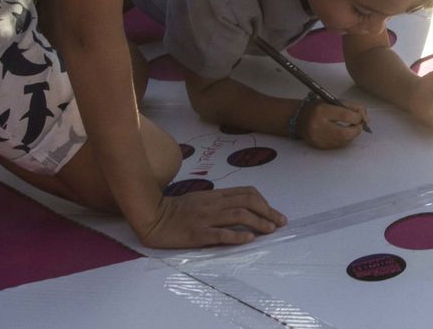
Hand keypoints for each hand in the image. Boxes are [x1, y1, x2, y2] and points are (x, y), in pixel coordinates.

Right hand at [137, 186, 285, 247]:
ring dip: (258, 222)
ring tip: (270, 230)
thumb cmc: (175, 211)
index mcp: (215, 195)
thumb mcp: (200, 200)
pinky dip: (237, 235)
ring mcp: (205, 218)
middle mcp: (213, 204)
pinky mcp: (197, 233)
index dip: (264, 202)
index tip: (274, 213)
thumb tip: (241, 208)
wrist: (151, 216)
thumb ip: (218, 202)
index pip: (246, 193)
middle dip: (268, 211)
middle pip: (248, 202)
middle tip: (280, 222)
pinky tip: (249, 239)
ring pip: (238, 215)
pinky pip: (220, 233)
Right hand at [299, 100, 368, 148]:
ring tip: (351, 129)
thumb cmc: (317, 108)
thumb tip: (366, 118)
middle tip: (359, 126)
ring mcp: (318, 138)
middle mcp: (319, 126)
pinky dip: (344, 140)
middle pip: (345, 133)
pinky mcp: (319, 146)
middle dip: (356, 130)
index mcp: (322, 111)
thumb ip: (351, 107)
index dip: (357, 117)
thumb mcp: (333, 101)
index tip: (360, 117)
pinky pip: (338, 145)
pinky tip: (342, 134)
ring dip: (351, 135)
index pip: (345, 115)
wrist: (298, 119)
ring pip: (343, 141)